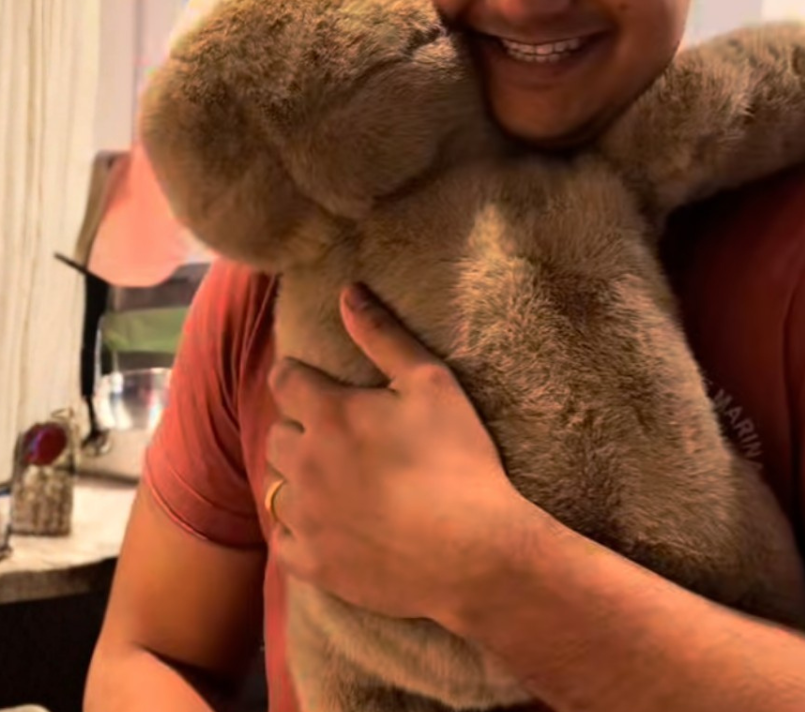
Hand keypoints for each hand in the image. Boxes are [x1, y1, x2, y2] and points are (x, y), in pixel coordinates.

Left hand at [266, 285, 538, 626]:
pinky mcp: (313, 564)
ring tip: (334, 478)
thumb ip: (383, 334)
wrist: (475, 551)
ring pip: (277, 485)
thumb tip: (347, 292)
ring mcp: (305, 517)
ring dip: (298, 475)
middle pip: (278, 433)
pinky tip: (328, 523)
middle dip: (300, 426)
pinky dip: (298, 528)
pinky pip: (283, 540)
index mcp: (330, 413)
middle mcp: (305, 462)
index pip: (285, 380)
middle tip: (337, 432)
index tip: (316, 383)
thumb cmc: (457, 459)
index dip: (298, 376)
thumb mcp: (430, 382)